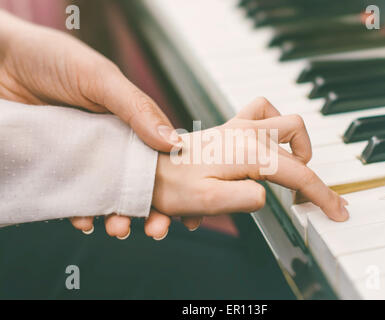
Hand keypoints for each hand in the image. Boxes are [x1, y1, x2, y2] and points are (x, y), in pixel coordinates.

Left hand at [0, 11, 181, 237]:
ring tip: (119, 228)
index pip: (162, 158)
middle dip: (153, 210)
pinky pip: (71, 198)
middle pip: (140, 184)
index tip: (189, 211)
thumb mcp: (99, 78)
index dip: (178, 184)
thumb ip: (136, 108)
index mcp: (131, 123)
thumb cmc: (51, 58)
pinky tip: (84, 221)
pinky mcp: (56, 168)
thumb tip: (173, 142)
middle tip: (158, 229)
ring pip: (109, 196)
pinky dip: (80, 214)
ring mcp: (84, 158)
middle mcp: (111, 143)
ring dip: (119, 217)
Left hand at [148, 98, 348, 236]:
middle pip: (297, 135)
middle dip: (309, 165)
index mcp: (248, 153)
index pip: (298, 173)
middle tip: (305, 192)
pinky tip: (266, 146)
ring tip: (289, 166)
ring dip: (294, 141)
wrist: (146, 168)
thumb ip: (246, 198)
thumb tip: (266, 194)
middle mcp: (246, 134)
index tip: (337, 211)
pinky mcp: (228, 127)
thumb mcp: (208, 201)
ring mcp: (237, 127)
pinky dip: (273, 126)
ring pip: (282, 118)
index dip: (322, 194)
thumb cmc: (170, 185)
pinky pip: (260, 113)